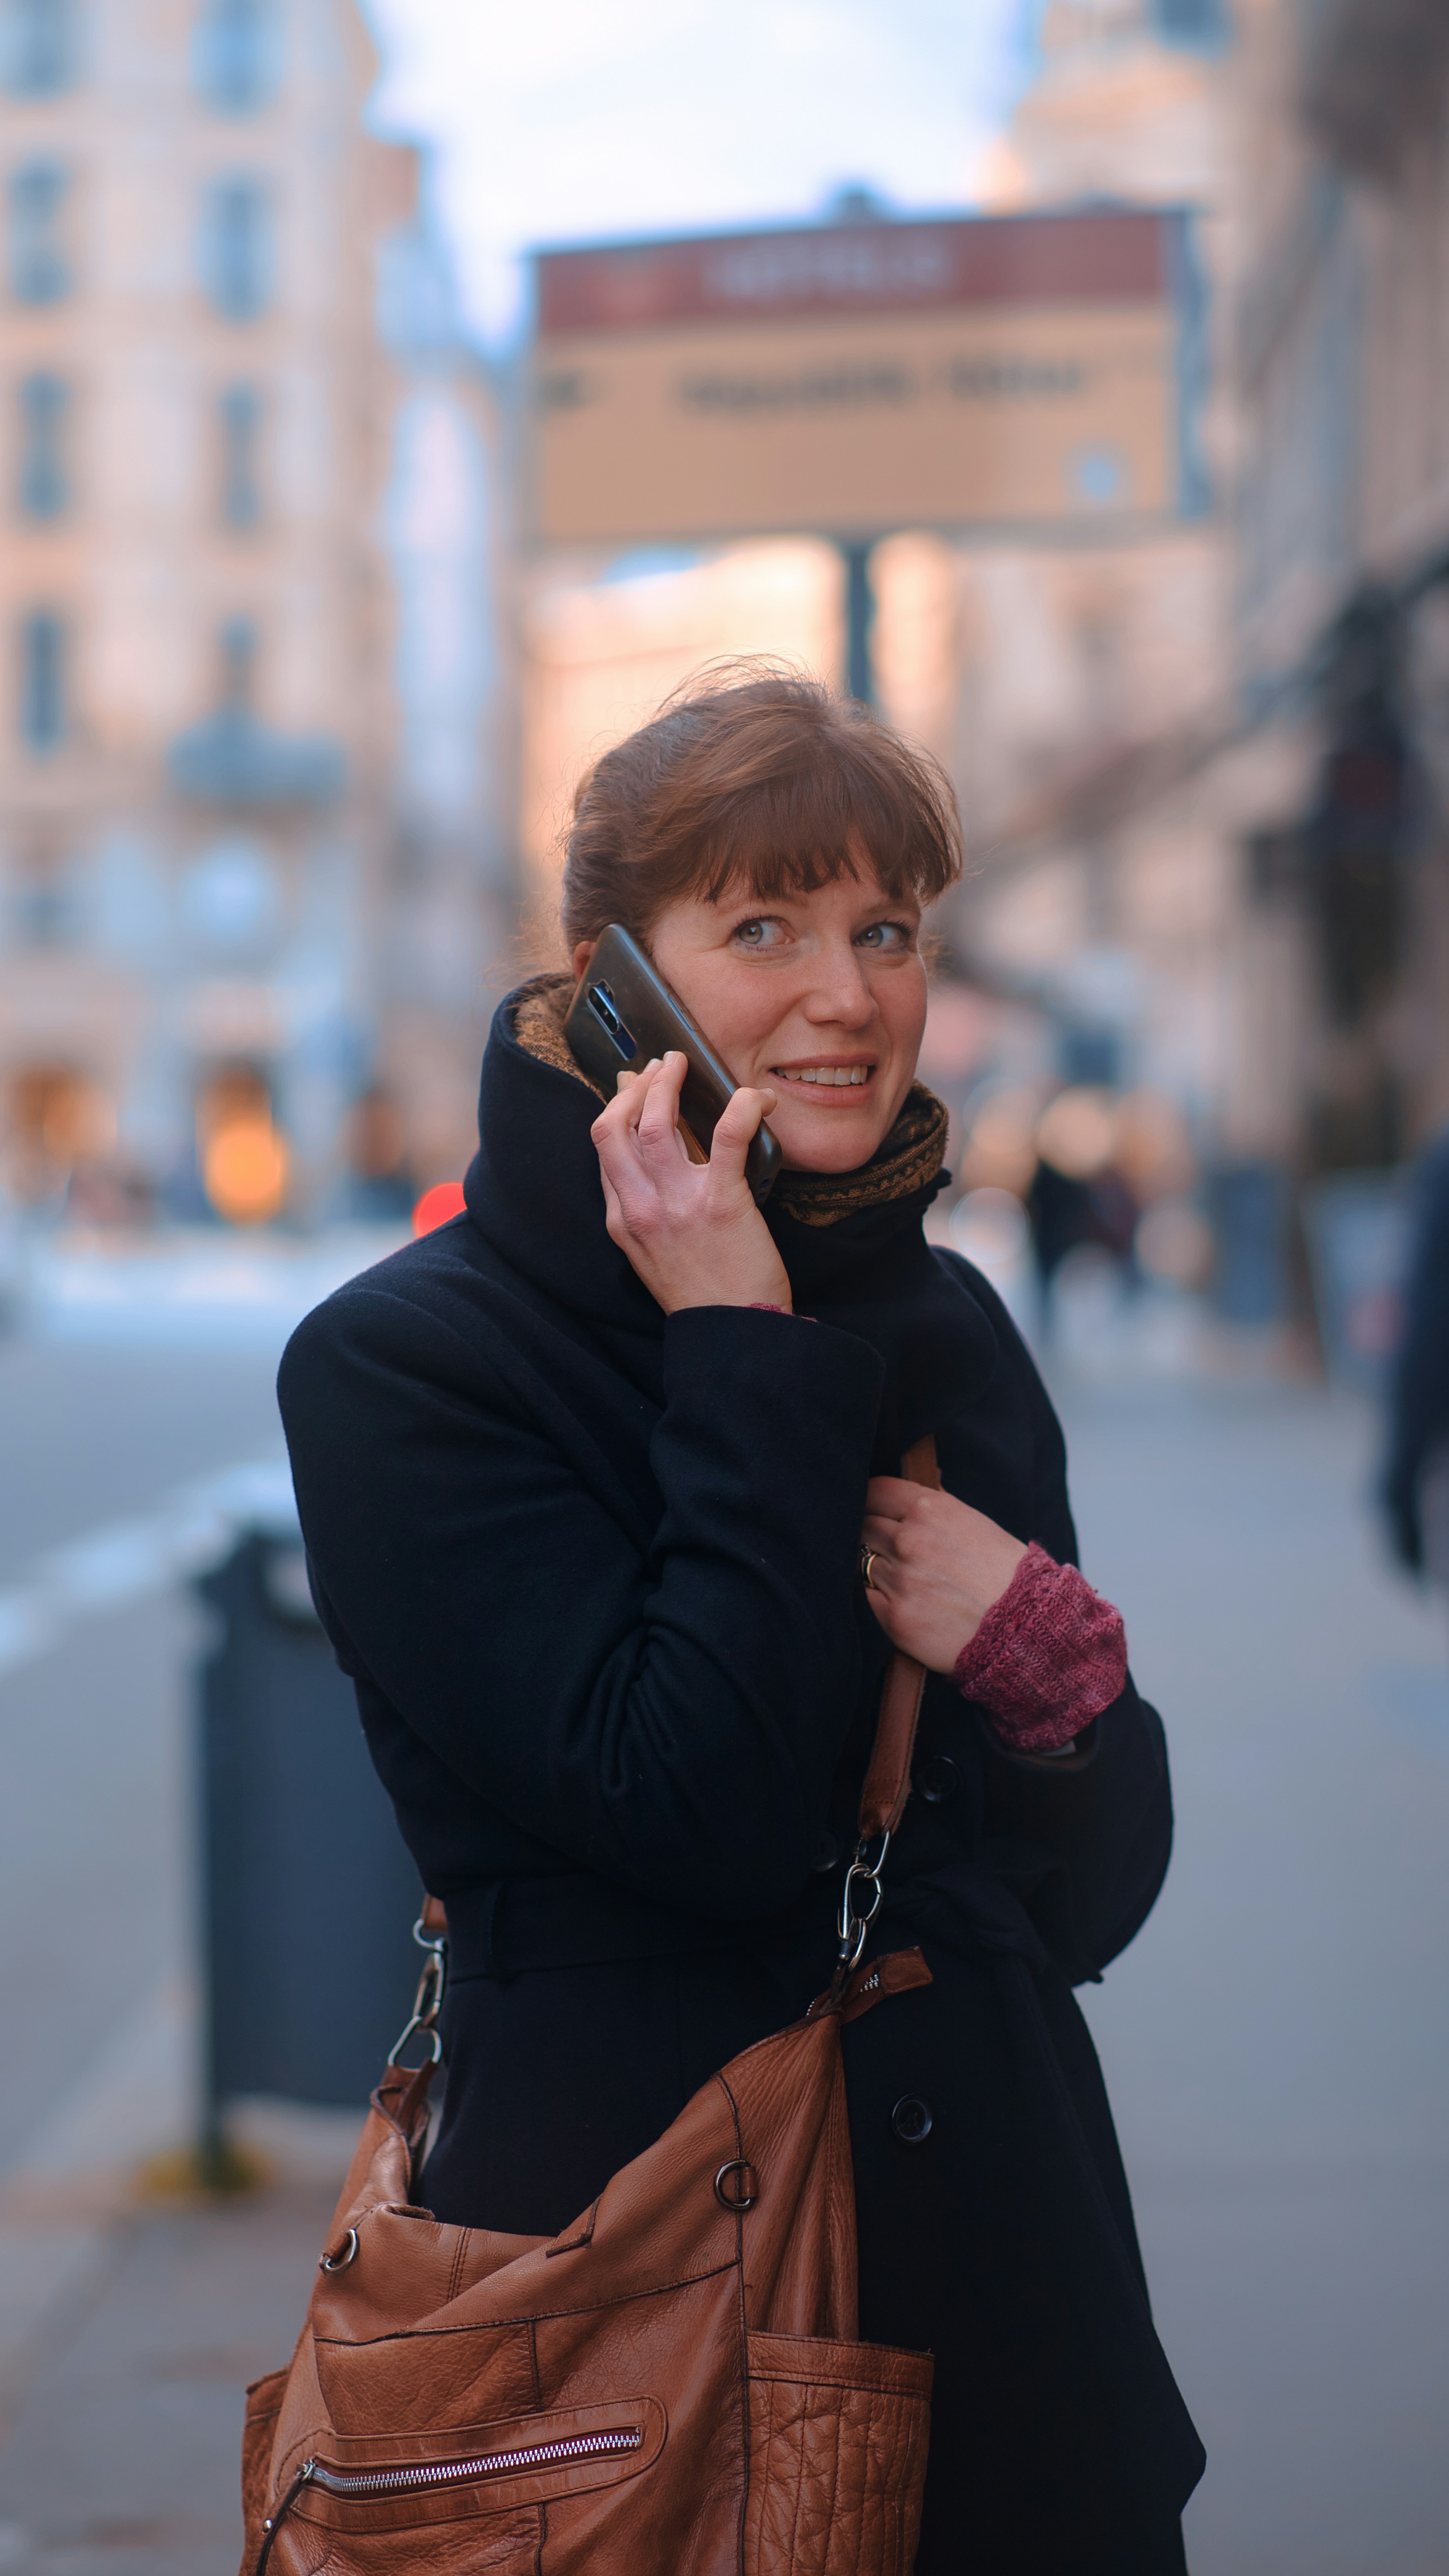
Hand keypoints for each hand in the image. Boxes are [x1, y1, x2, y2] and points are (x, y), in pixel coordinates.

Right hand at [590, 1051, 791, 1314]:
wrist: (733, 1335)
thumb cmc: (703, 1294)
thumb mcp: (654, 1253)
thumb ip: (646, 1208)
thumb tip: (652, 1161)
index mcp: (623, 1219)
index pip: (605, 1148)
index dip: (618, 1106)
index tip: (635, 1086)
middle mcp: (640, 1208)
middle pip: (616, 1127)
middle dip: (635, 1087)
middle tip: (660, 1068)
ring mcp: (677, 1205)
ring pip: (655, 1124)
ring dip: (668, 1085)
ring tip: (683, 1066)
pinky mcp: (721, 1204)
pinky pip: (725, 1138)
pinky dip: (740, 1108)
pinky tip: (754, 1098)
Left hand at [861, 1477, 1027, 1673]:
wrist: (1024, 1627)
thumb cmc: (1006, 1572)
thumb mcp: (976, 1523)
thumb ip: (940, 1503)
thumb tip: (923, 1480)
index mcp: (930, 1509)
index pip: (875, 1492)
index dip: (873, 1501)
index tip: (876, 1510)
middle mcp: (909, 1540)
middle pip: (863, 1525)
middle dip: (874, 1534)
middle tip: (891, 1547)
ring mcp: (899, 1580)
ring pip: (863, 1562)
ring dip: (878, 1567)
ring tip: (909, 1578)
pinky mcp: (894, 1617)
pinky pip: (868, 1597)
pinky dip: (880, 1597)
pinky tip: (907, 1601)